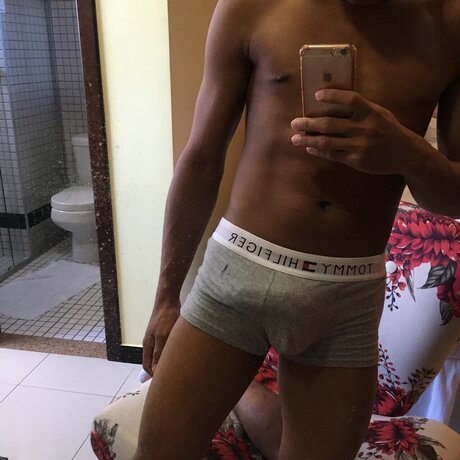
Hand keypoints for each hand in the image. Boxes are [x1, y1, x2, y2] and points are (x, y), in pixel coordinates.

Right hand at [142, 302, 179, 375]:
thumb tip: (156, 370)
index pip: (147, 366)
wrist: (168, 300)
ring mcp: (158, 338)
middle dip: (162, 370)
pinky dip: (173, 352)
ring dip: (168, 361)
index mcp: (148, 346)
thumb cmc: (165, 317)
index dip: (154, 375)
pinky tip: (182, 354)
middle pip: (154, 361)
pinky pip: (168, 347)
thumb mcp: (162, 337)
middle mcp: (152, 343)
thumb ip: (159, 353)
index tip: (165, 382)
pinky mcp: (166, 333)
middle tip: (174, 377)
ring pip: (162, 354)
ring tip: (180, 367)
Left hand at [290, 89, 419, 175]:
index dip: (333, 96)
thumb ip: (361, 108)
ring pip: (327, 142)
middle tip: (294, 122)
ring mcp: (359, 145)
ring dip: (308, 140)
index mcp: (371, 112)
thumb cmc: (389, 130)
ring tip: (294, 138)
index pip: (350, 99)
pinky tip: (309, 148)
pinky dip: (318, 151)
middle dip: (309, 123)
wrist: (406, 154)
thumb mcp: (380, 113)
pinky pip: (332, 155)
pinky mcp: (355, 159)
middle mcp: (364, 128)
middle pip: (330, 124)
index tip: (317, 95)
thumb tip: (335, 100)